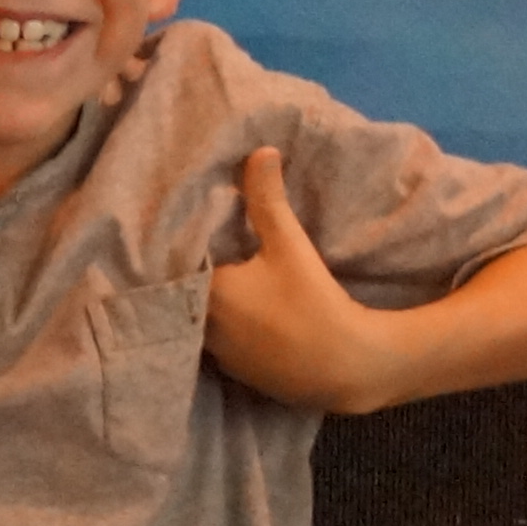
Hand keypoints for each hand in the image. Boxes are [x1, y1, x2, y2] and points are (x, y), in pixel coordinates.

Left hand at [202, 152, 413, 414]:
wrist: (347, 365)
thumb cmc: (314, 301)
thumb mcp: (290, 244)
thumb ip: (268, 199)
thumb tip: (260, 151)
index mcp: (207, 293)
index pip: (179, 263)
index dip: (182, 245)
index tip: (186, 228)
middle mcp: (203, 328)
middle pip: (188, 293)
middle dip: (193, 273)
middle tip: (204, 249)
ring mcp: (219, 356)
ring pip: (202, 321)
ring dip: (208, 303)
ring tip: (217, 278)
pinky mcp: (237, 374)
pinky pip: (219, 343)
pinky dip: (224, 328)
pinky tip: (240, 315)